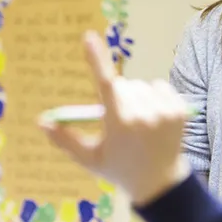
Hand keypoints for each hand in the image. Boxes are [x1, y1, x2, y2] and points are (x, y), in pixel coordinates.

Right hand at [40, 32, 189, 205]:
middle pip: (121, 85)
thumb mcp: (90, 158)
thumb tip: (41, 122)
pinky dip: (154, 96)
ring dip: (135, 97)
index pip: (105, 85)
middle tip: (121, 122)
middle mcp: (143, 116)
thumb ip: (65, 140)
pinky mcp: (180, 111)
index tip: (89, 37)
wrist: (160, 183)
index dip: (96, 59)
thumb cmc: (119, 169)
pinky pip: (160, 86)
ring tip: (138, 122)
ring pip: (141, 85)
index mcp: (119, 124)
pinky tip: (154, 117)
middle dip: (116, 96)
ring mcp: (164, 113)